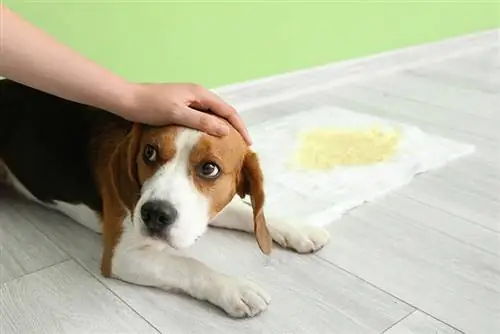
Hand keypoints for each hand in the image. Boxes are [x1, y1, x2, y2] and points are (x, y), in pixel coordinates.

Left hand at [122, 82, 251, 143]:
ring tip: (229, 145)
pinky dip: (209, 129)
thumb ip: (201, 122)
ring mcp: (189, 100)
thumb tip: (225, 130)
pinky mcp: (181, 107)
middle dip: (234, 128)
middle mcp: (197, 95)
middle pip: (222, 112)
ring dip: (222, 129)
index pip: (228, 110)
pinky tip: (208, 140)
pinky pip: (202, 118)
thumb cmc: (150, 106)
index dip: (240, 127)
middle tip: (241, 147)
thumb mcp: (177, 114)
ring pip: (212, 116)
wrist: (126, 100)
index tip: (247, 143)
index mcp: (200, 94)